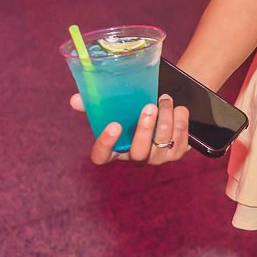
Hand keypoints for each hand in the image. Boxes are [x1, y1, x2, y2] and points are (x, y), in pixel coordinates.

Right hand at [70, 92, 189, 164]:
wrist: (166, 105)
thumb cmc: (136, 107)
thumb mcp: (118, 105)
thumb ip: (97, 103)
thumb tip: (75, 99)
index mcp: (116, 147)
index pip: (102, 157)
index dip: (105, 145)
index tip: (113, 125)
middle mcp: (136, 157)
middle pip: (138, 153)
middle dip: (144, 129)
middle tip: (149, 107)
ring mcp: (158, 157)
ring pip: (162, 141)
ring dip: (166, 117)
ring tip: (165, 99)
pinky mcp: (178, 151)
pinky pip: (180, 137)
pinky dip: (180, 119)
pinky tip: (178, 108)